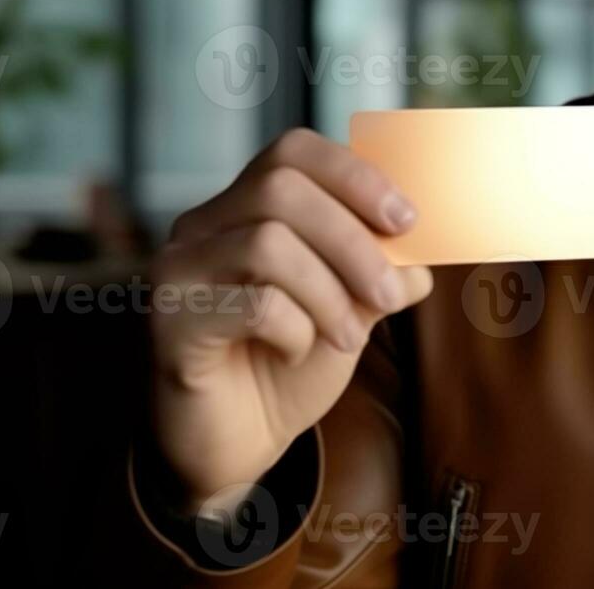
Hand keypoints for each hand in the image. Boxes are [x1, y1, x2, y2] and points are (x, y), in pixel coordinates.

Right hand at [147, 128, 433, 511]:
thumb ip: (383, 269)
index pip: (293, 151)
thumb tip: (423, 249)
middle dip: (352, 240)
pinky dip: (295, 330)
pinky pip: (251, 304)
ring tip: (348, 336)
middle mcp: (202, 226)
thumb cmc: (290, 363)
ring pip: (266, 242)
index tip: (406, 221)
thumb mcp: (352, 307)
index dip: (356, 176)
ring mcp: (178, 268)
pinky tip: (297, 352)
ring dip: (329, 293)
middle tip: (390, 294)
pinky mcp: (170, 319)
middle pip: (281, 189)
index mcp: (246, 207)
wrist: (239, 443)